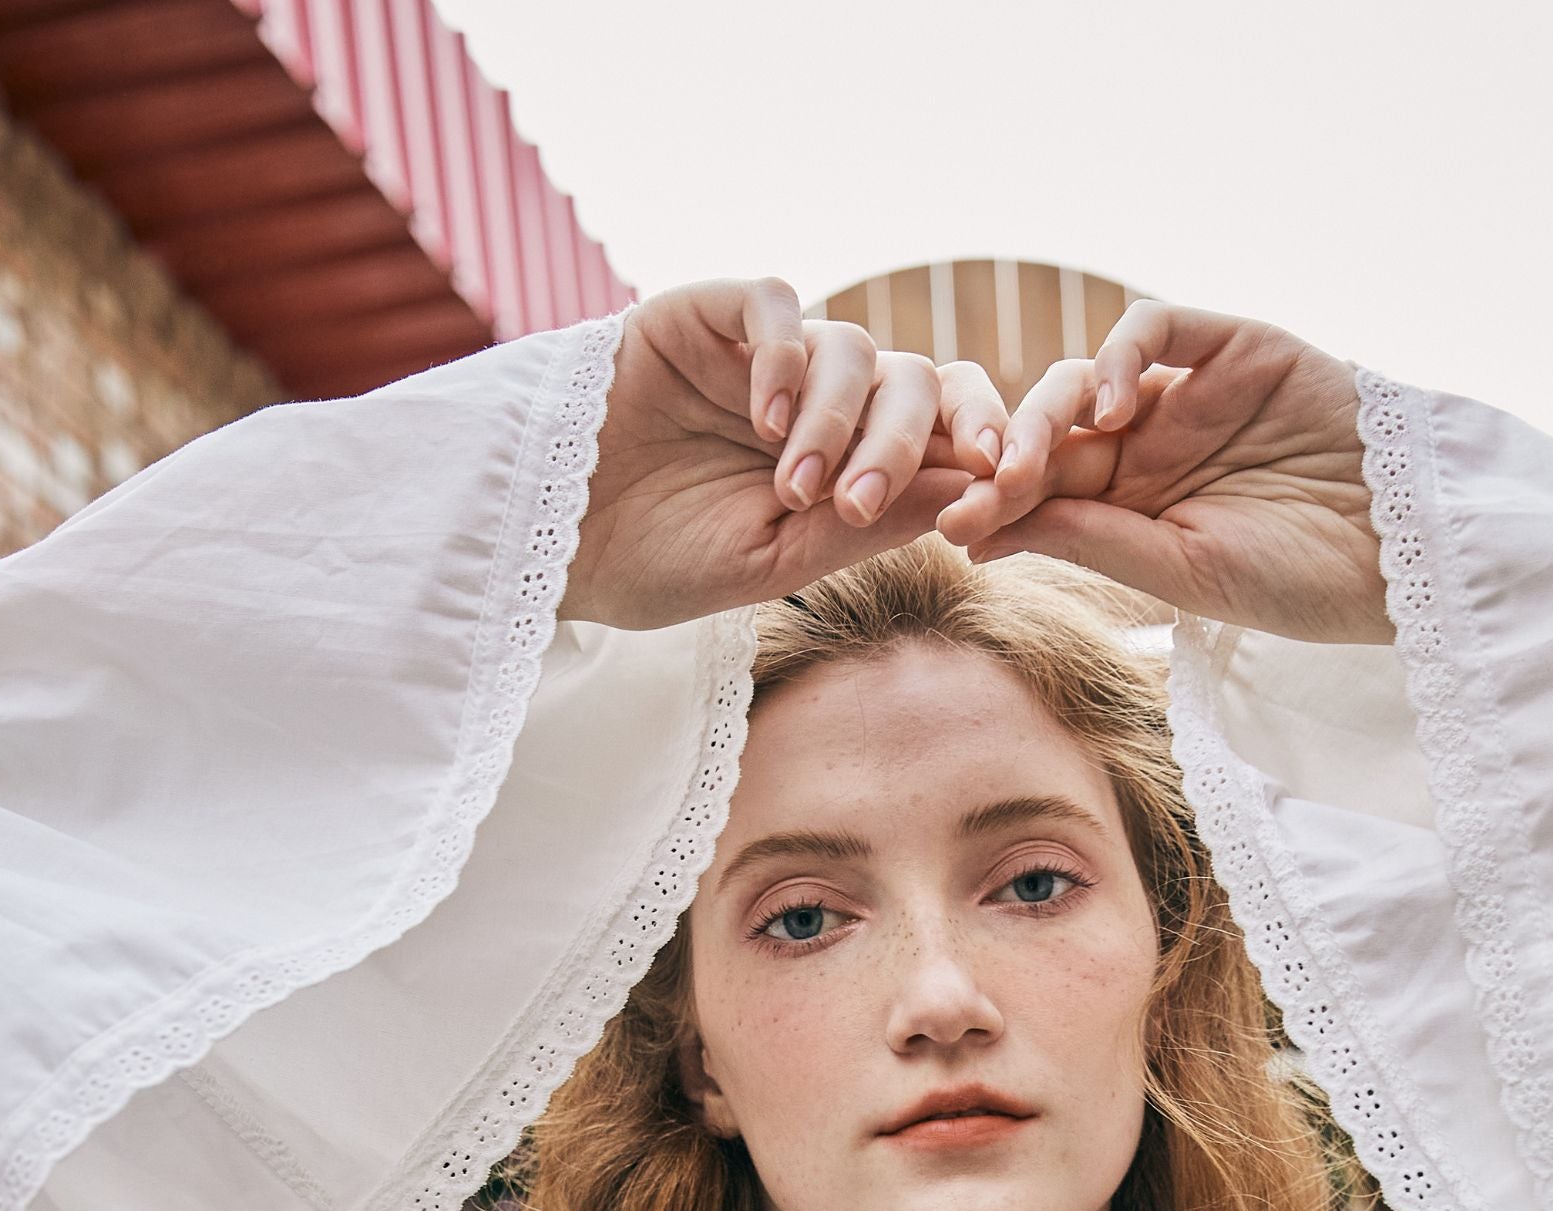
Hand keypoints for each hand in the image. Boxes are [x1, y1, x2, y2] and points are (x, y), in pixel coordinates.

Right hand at [562, 280, 1004, 632]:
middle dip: (909, 444)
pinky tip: (767, 421)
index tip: (999, 493)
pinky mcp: (711, 314)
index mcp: (854, 462)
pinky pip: (779, 306)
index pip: (949, 432)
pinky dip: (788, 358)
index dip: (985, 450)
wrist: (553, 539)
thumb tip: (968, 491)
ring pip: (855, 348)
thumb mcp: (775, 561)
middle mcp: (826, 401)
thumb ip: (865, 527)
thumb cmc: (660, 561)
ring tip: (794, 487)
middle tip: (861, 506)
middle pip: (916, 382)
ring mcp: (772, 356)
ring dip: (840, 421)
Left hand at [934, 302, 1390, 644]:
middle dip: (1004, 462)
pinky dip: (1119, 356)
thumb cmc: (1299, 580)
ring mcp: (1192, 393)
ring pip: (1087, 377)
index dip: (990, 502)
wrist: (1403, 550)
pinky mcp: (1235, 345)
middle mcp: (1152, 447)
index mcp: (1134, 511)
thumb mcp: (1182, 573)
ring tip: (1029, 463)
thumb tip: (978, 533)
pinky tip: (1109, 411)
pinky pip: (1157, 327)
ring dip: (1043, 414)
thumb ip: (1089, 542)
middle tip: (979, 495)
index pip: (1042, 493)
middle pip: (1051, 434)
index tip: (946, 528)